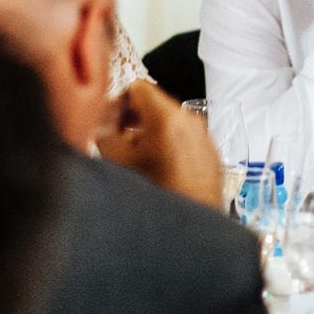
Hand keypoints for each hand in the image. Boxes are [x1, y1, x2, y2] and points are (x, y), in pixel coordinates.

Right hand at [95, 80, 223, 208]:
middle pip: (154, 103)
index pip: (138, 87)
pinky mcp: (210, 154)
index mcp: (167, 117)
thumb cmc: (159, 195)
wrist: (192, 226)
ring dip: (149, 133)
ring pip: (169, 122)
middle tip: (118, 139)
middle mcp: (190, 121)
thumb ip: (105, 136)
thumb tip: (103, 127)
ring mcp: (203, 136)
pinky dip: (168, 145)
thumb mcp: (119, 163)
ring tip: (136, 159)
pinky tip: (157, 169)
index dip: (118, 102)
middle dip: (132, 118)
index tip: (110, 120)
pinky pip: (184, 138)